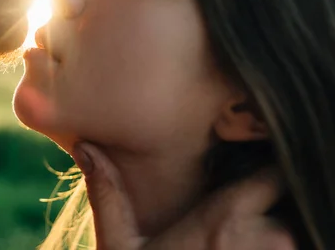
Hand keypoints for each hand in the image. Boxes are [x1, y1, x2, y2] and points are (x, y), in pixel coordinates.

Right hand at [72, 142, 296, 249]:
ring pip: (303, 235)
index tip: (259, 175)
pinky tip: (252, 249)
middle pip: (294, 206)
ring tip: (249, 243)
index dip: (271, 172)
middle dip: (278, 211)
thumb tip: (84, 146)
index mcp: (225, 217)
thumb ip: (109, 195)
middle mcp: (266, 239)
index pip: (276, 173)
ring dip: (280, 238)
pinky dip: (283, 248)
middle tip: (248, 224)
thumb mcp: (121, 247)